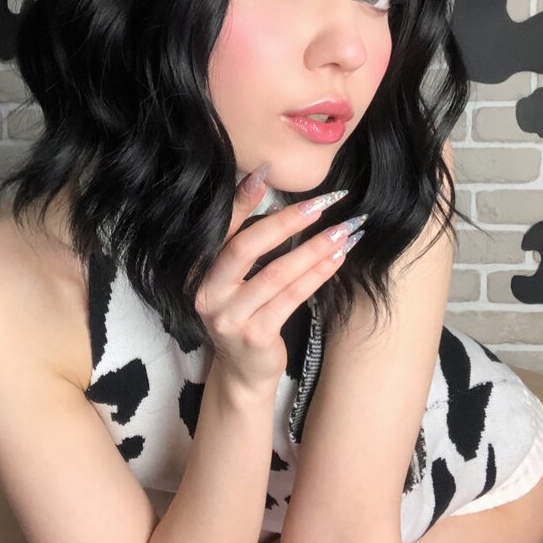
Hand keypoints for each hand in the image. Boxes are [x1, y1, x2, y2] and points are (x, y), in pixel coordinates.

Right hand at [194, 170, 361, 390]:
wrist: (243, 371)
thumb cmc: (244, 313)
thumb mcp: (236, 278)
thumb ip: (245, 241)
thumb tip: (268, 185)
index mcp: (199, 271)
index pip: (222, 227)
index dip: (242, 199)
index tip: (267, 171)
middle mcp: (207, 293)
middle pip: (246, 247)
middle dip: (288, 221)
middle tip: (323, 204)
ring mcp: (229, 318)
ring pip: (277, 274)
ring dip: (314, 249)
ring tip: (343, 230)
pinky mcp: (255, 337)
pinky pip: (292, 298)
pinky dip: (318, 275)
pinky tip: (337, 259)